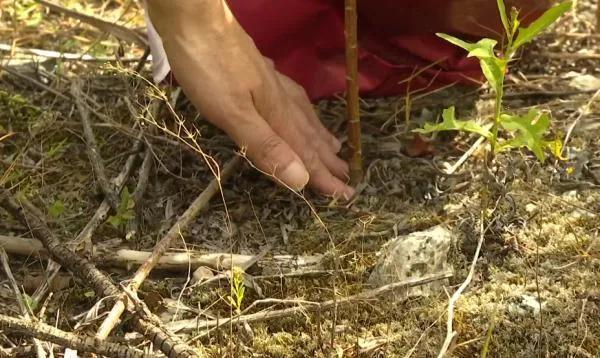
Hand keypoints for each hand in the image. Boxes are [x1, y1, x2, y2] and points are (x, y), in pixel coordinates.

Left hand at [146, 0, 354, 198]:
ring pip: (302, 115)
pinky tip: (298, 107)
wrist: (195, 18)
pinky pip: (291, 99)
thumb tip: (300, 179)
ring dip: (318, 135)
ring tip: (333, 147)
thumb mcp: (232, 112)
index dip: (323, 177)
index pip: (305, 153)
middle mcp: (280, 99)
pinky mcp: (258, 72)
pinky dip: (302, 111)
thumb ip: (264, 145)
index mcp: (276, 114)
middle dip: (326, 159)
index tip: (344, 196)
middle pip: (309, 135)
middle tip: (347, 176)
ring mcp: (270, 83)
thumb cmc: (208, 68)